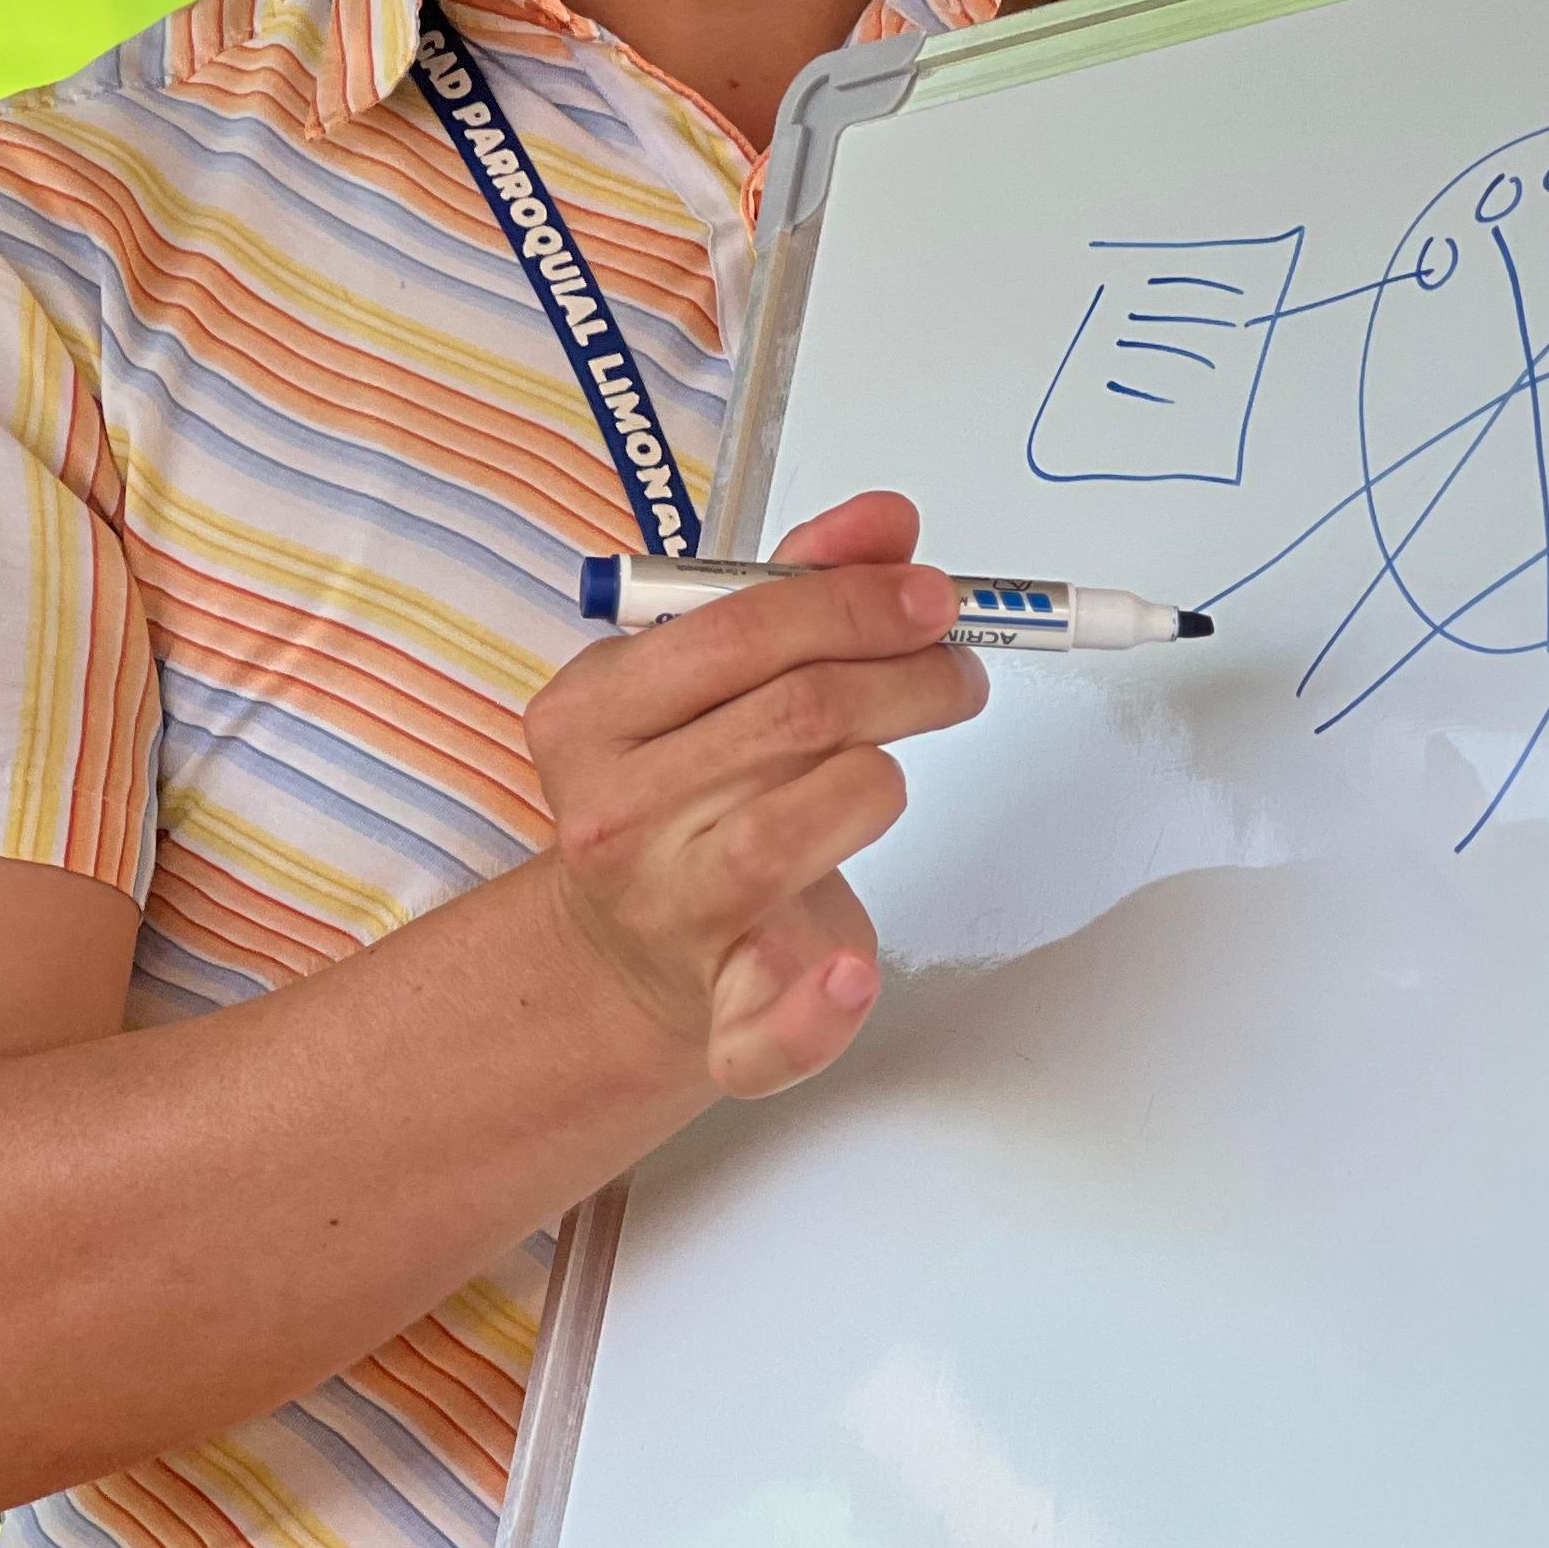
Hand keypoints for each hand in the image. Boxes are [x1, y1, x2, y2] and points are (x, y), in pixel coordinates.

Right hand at [522, 491, 986, 1098]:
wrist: (629, 949)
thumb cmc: (687, 784)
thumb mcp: (710, 671)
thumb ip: (799, 582)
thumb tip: (886, 521)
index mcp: (590, 716)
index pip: (734, 632)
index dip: (852, 603)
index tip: (932, 596)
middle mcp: (612, 817)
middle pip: (792, 720)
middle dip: (905, 677)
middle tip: (958, 669)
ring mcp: (662, 917)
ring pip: (796, 827)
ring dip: (884, 776)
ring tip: (903, 757)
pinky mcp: (718, 1017)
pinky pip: (764, 1026)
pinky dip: (814, 1010)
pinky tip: (850, 974)